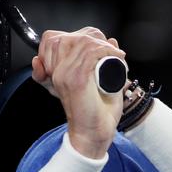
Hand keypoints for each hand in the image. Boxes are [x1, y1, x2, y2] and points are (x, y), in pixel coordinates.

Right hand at [32, 27, 125, 157]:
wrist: (93, 134)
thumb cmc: (96, 112)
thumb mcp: (95, 82)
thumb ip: (101, 62)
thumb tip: (110, 39)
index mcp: (56, 72)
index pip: (54, 38)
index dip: (80, 37)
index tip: (99, 47)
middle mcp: (57, 72)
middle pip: (64, 37)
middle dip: (90, 37)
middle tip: (107, 50)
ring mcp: (64, 75)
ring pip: (79, 42)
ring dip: (101, 44)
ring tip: (114, 54)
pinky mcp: (75, 80)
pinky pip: (89, 53)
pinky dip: (106, 50)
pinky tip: (117, 56)